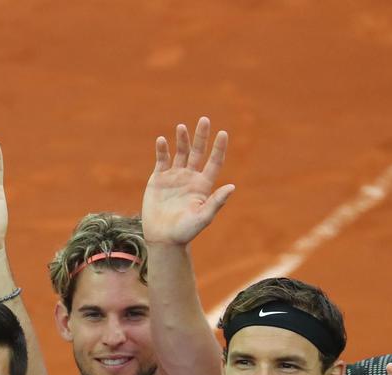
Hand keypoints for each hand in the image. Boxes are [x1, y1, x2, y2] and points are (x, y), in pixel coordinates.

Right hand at [141, 117, 235, 245]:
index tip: (223, 133)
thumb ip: (216, 202)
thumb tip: (233, 186)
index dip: (219, 148)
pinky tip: (161, 140)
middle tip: (204, 119)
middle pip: (198, 152)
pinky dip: (162, 150)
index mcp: (203, 185)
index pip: (214, 162)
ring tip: (182, 127)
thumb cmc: (185, 231)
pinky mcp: (158, 179)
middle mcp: (190, 178)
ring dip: (182, 140)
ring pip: (180, 153)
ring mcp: (174, 177)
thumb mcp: (203, 217)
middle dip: (201, 136)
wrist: (163, 238)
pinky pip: (161, 160)